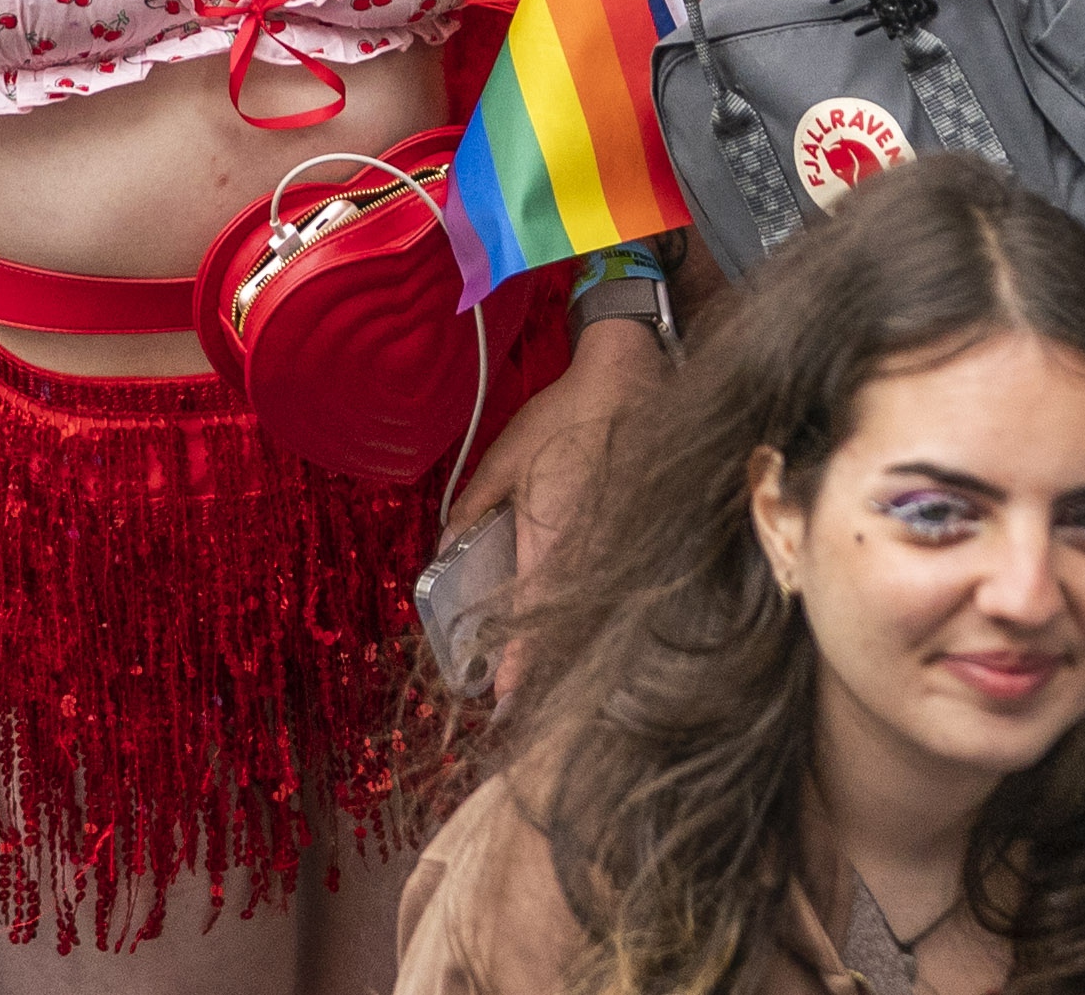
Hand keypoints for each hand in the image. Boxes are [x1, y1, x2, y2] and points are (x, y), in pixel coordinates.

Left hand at [453, 308, 663, 696]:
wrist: (632, 378)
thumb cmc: (567, 415)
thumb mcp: (505, 457)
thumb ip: (473, 508)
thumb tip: (446, 549)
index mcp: (551, 539)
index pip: (530, 620)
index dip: (517, 667)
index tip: (500, 699)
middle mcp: (586, 553)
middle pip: (564, 631)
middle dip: (541, 672)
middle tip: (518, 706)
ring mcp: (616, 548)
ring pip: (587, 615)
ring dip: (566, 648)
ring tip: (546, 681)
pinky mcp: (637, 536)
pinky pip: (608, 589)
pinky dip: (589, 615)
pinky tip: (580, 628)